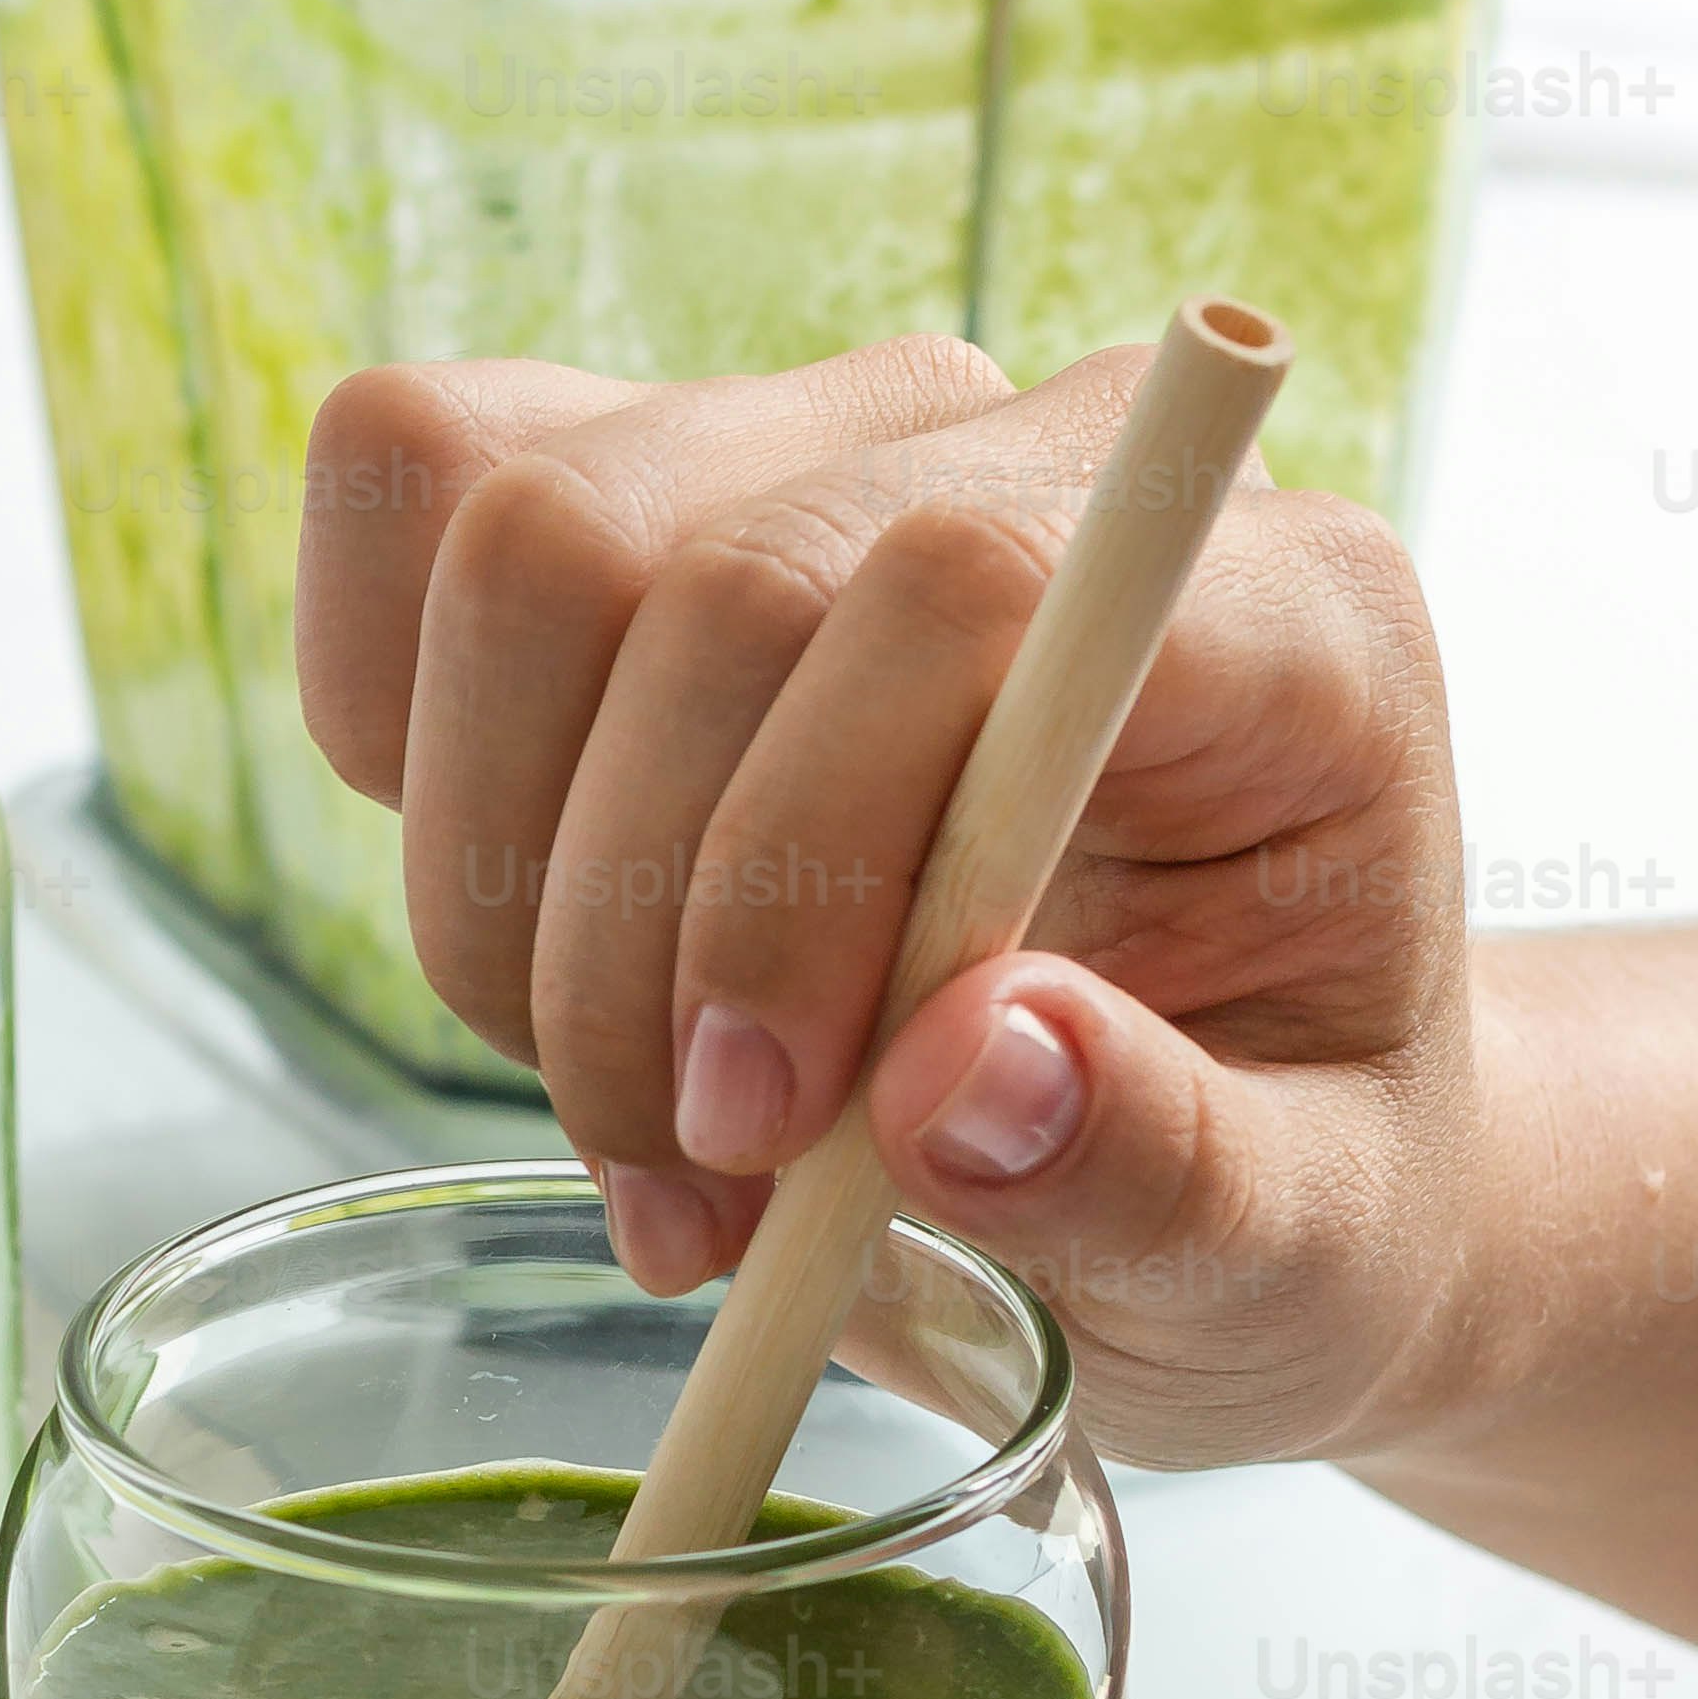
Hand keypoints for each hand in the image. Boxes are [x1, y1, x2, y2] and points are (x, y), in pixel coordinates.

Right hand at [295, 336, 1486, 1469]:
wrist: (1227, 1132)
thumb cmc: (1278, 1183)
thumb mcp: (1293, 1256)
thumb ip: (1163, 1167)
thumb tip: (965, 1071)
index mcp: (1274, 609)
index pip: (957, 582)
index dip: (792, 852)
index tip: (753, 1125)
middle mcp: (1038, 461)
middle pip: (699, 560)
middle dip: (621, 922)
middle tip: (686, 1184)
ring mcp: (821, 442)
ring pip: (516, 531)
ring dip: (496, 876)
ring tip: (625, 1111)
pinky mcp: (643, 478)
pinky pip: (413, 487)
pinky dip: (404, 740)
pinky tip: (533, 921)